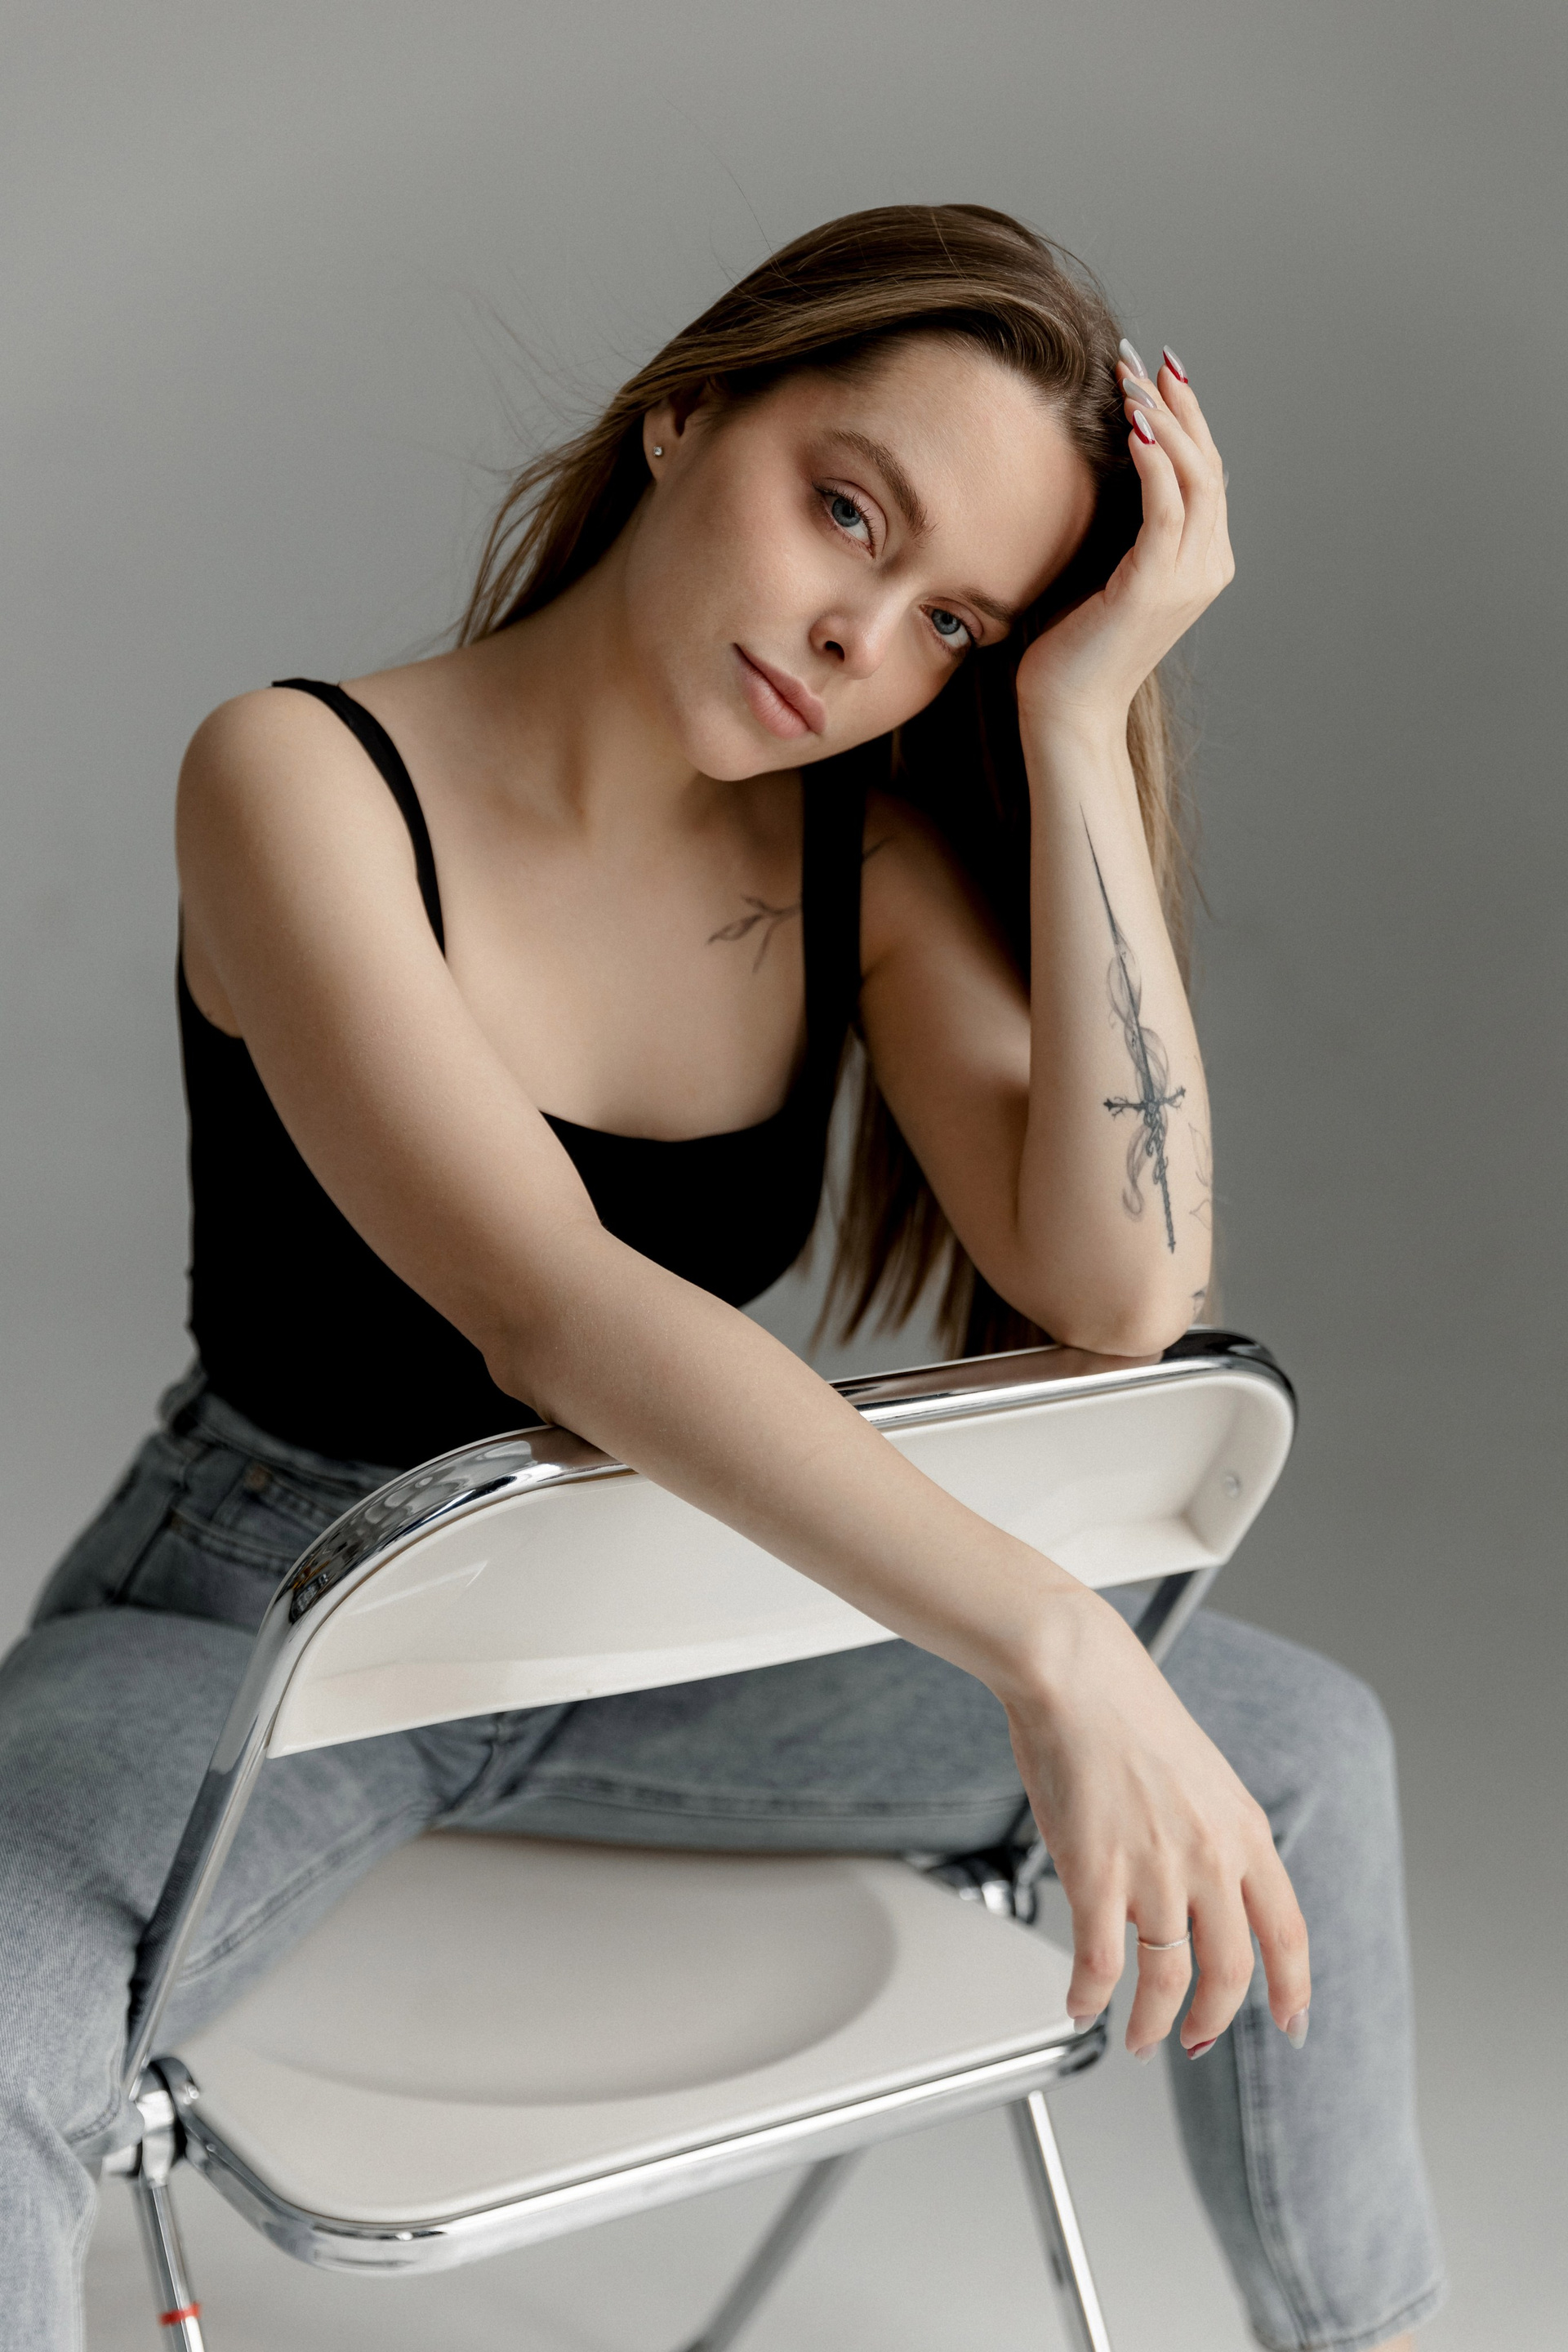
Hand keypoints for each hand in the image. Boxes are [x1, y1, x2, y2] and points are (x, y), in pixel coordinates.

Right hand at [1001, 1580, 1309, 2057]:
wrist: (1076, 1672)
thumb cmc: (1125, 1711)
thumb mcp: (1203, 1776)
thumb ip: (1214, 1837)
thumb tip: (1204, 1891)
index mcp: (1244, 1831)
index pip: (1288, 1932)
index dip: (1293, 1989)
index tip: (1292, 2022)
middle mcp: (1210, 1856)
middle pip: (1231, 1971)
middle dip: (1212, 2022)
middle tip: (1191, 2041)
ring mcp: (1155, 1869)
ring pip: (1166, 1980)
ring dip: (1152, 2024)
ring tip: (1136, 2037)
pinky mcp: (1097, 1874)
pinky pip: (1100, 1963)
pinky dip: (1089, 1997)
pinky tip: (1080, 2003)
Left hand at [1015, 345, 1234, 736]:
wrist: (1067, 712)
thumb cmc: (1073, 648)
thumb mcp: (1105, 573)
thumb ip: (1121, 527)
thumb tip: (1105, 467)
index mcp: (1202, 562)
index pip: (1205, 473)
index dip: (1187, 417)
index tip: (1156, 373)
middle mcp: (1208, 565)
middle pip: (1208, 464)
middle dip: (1180, 405)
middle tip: (1145, 359)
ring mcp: (1189, 577)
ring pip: (1193, 476)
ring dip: (1164, 419)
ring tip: (1131, 380)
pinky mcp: (1156, 586)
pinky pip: (1165, 506)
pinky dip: (1154, 460)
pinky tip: (1133, 424)